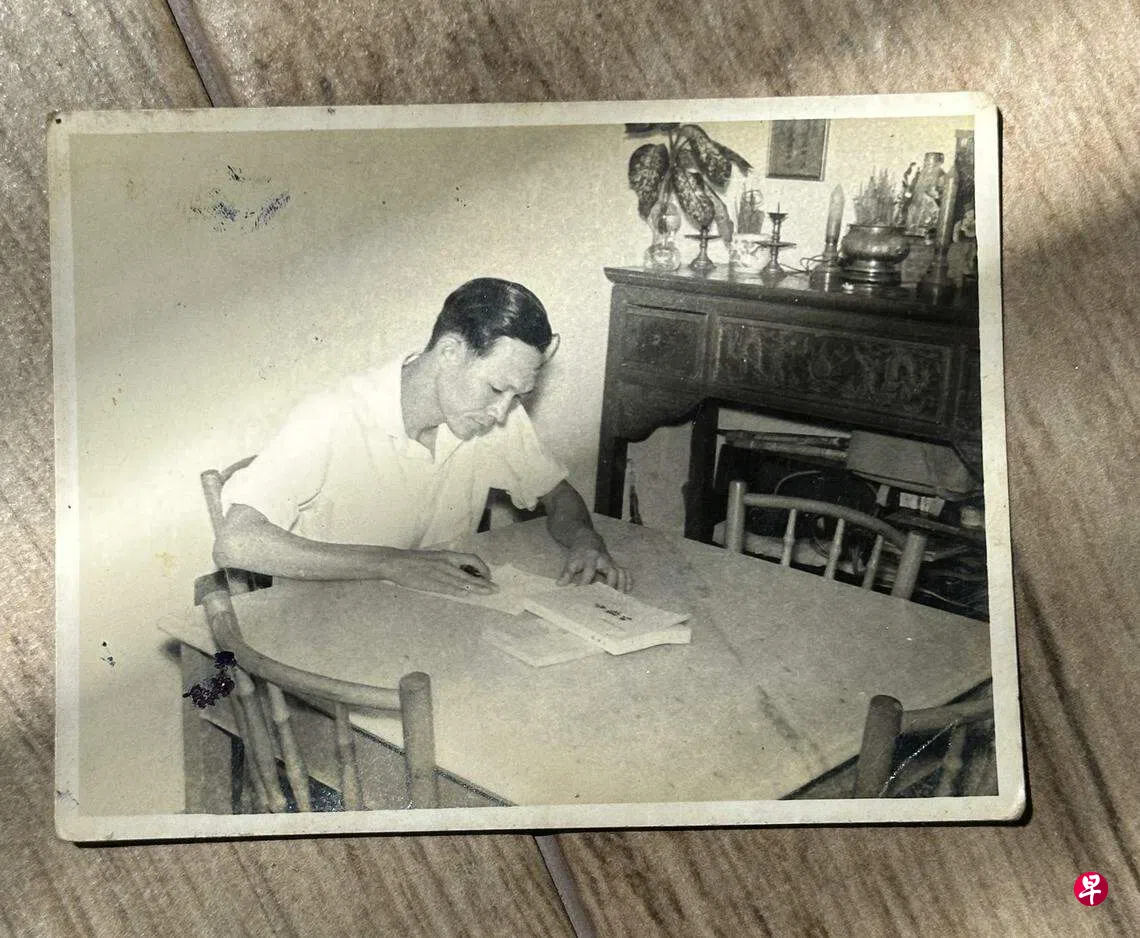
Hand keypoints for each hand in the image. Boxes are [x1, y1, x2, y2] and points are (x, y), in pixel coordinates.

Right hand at [378, 550, 497, 596]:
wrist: (396, 562)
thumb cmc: (414, 561)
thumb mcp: (434, 557)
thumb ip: (447, 564)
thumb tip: (459, 573)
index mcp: (447, 556)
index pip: (471, 559)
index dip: (482, 567)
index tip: (487, 576)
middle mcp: (446, 563)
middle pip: (470, 573)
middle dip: (484, 582)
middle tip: (495, 588)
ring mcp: (439, 573)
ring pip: (462, 582)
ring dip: (477, 588)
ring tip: (488, 593)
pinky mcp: (431, 582)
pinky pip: (448, 588)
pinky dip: (459, 592)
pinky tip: (467, 595)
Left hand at [557, 532, 631, 591]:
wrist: (587, 540)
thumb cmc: (579, 554)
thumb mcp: (571, 561)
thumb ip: (566, 573)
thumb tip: (560, 584)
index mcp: (590, 558)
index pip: (589, 571)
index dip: (586, 582)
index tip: (583, 592)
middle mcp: (603, 560)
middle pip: (611, 571)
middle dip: (611, 584)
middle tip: (607, 598)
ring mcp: (611, 562)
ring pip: (621, 572)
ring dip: (622, 584)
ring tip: (620, 597)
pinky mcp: (616, 564)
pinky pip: (626, 571)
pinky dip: (628, 580)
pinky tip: (628, 590)